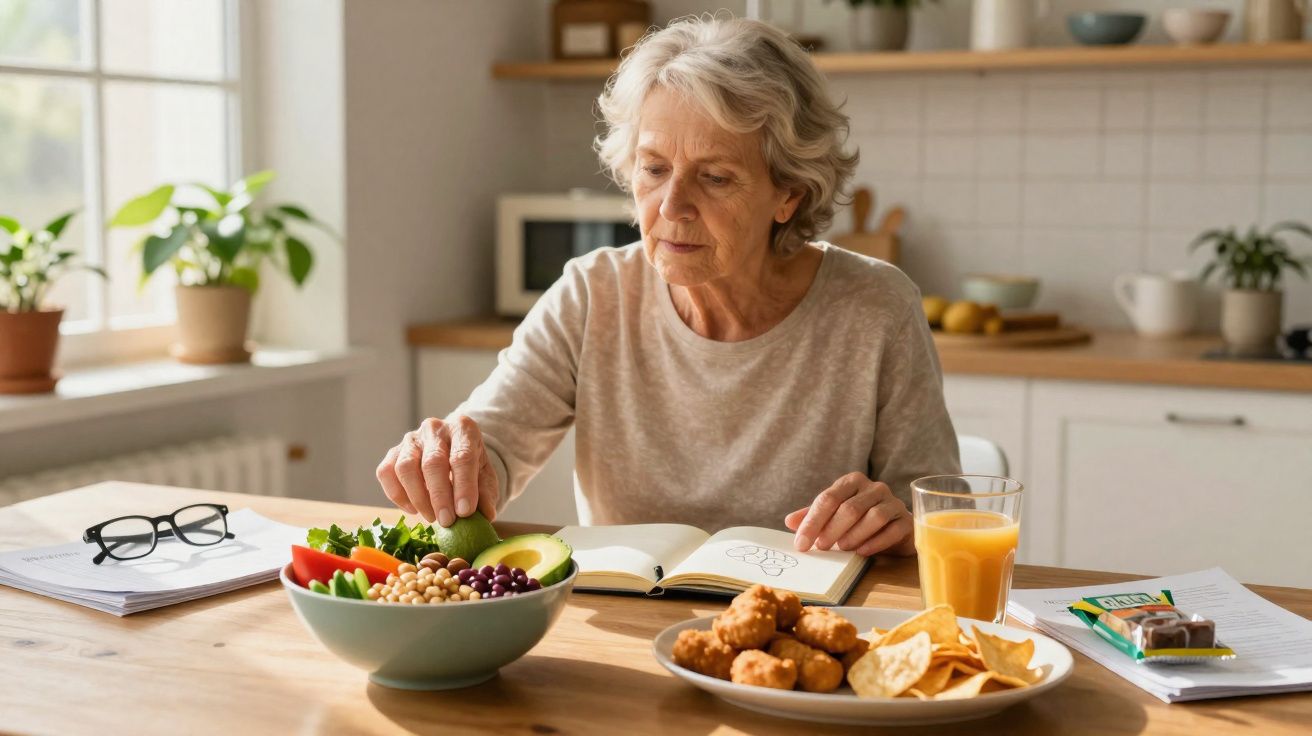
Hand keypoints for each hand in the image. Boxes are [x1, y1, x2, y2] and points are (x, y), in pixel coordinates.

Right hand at [375, 415, 498, 526]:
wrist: (452, 449)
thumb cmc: (470, 465)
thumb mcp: (485, 476)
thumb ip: (487, 494)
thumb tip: (485, 515)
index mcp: (463, 429)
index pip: (463, 457)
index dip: (464, 486)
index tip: (465, 512)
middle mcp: (435, 429)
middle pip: (433, 462)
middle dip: (439, 496)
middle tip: (447, 522)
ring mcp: (411, 438)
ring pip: (405, 467)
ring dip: (418, 497)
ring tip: (432, 517)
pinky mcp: (393, 451)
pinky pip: (386, 473)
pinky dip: (397, 495)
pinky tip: (414, 510)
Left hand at [784, 473, 913, 556]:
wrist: (894, 530)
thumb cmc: (859, 522)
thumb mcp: (832, 517)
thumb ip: (812, 517)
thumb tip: (789, 521)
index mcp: (852, 482)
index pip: (828, 498)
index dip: (812, 522)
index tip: (801, 544)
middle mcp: (874, 488)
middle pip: (850, 507)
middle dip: (832, 529)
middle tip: (821, 547)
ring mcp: (893, 502)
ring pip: (873, 517)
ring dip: (854, 535)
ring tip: (842, 549)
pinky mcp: (906, 520)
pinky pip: (892, 530)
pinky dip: (876, 542)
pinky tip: (862, 553)